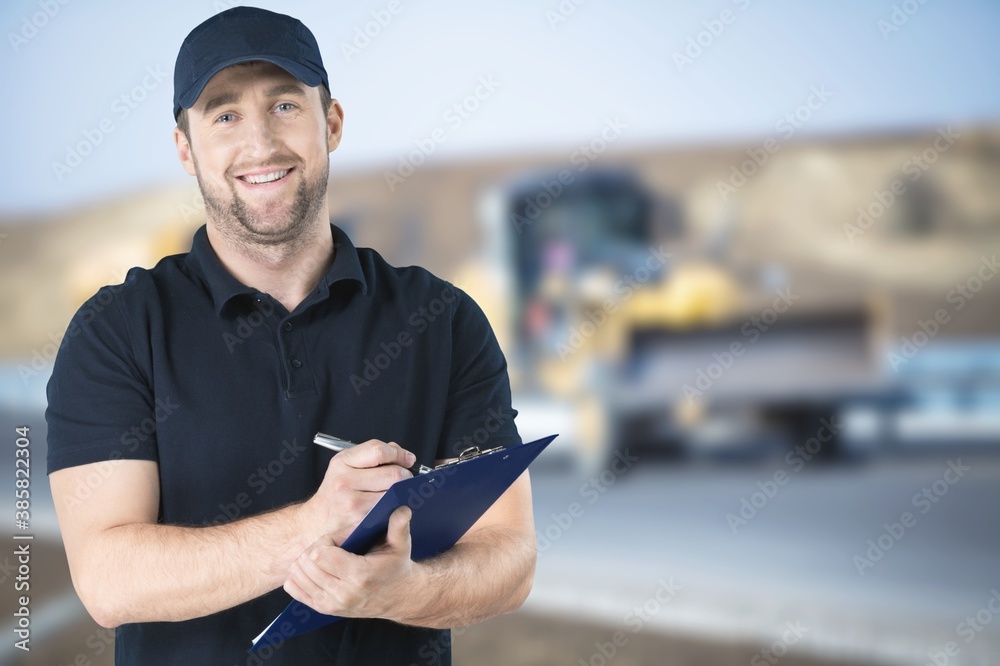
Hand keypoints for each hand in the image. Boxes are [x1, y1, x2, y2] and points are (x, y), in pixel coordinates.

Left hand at [284, 505, 417, 619]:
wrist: (398, 597)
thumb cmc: (396, 566)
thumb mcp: (400, 545)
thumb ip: (399, 526)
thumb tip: (402, 508)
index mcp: (359, 575)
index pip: (320, 554)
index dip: (325, 541)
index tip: (337, 539)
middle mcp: (343, 593)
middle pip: (307, 563)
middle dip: (314, 549)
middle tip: (330, 547)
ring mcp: (332, 604)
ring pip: (297, 575)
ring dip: (306, 561)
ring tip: (323, 557)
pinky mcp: (324, 609)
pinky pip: (294, 589)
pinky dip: (298, 576)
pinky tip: (314, 569)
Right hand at [304, 440, 415, 545]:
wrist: (318, 520)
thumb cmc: (336, 491)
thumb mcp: (346, 465)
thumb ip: (373, 454)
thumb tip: (402, 454)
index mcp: (342, 462)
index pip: (379, 450)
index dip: (399, 453)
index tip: (407, 459)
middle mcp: (344, 482)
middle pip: (393, 473)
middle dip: (405, 474)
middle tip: (404, 478)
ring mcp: (353, 503)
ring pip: (394, 492)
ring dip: (402, 491)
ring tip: (396, 491)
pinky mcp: (361, 521)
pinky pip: (390, 509)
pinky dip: (396, 505)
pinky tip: (391, 503)